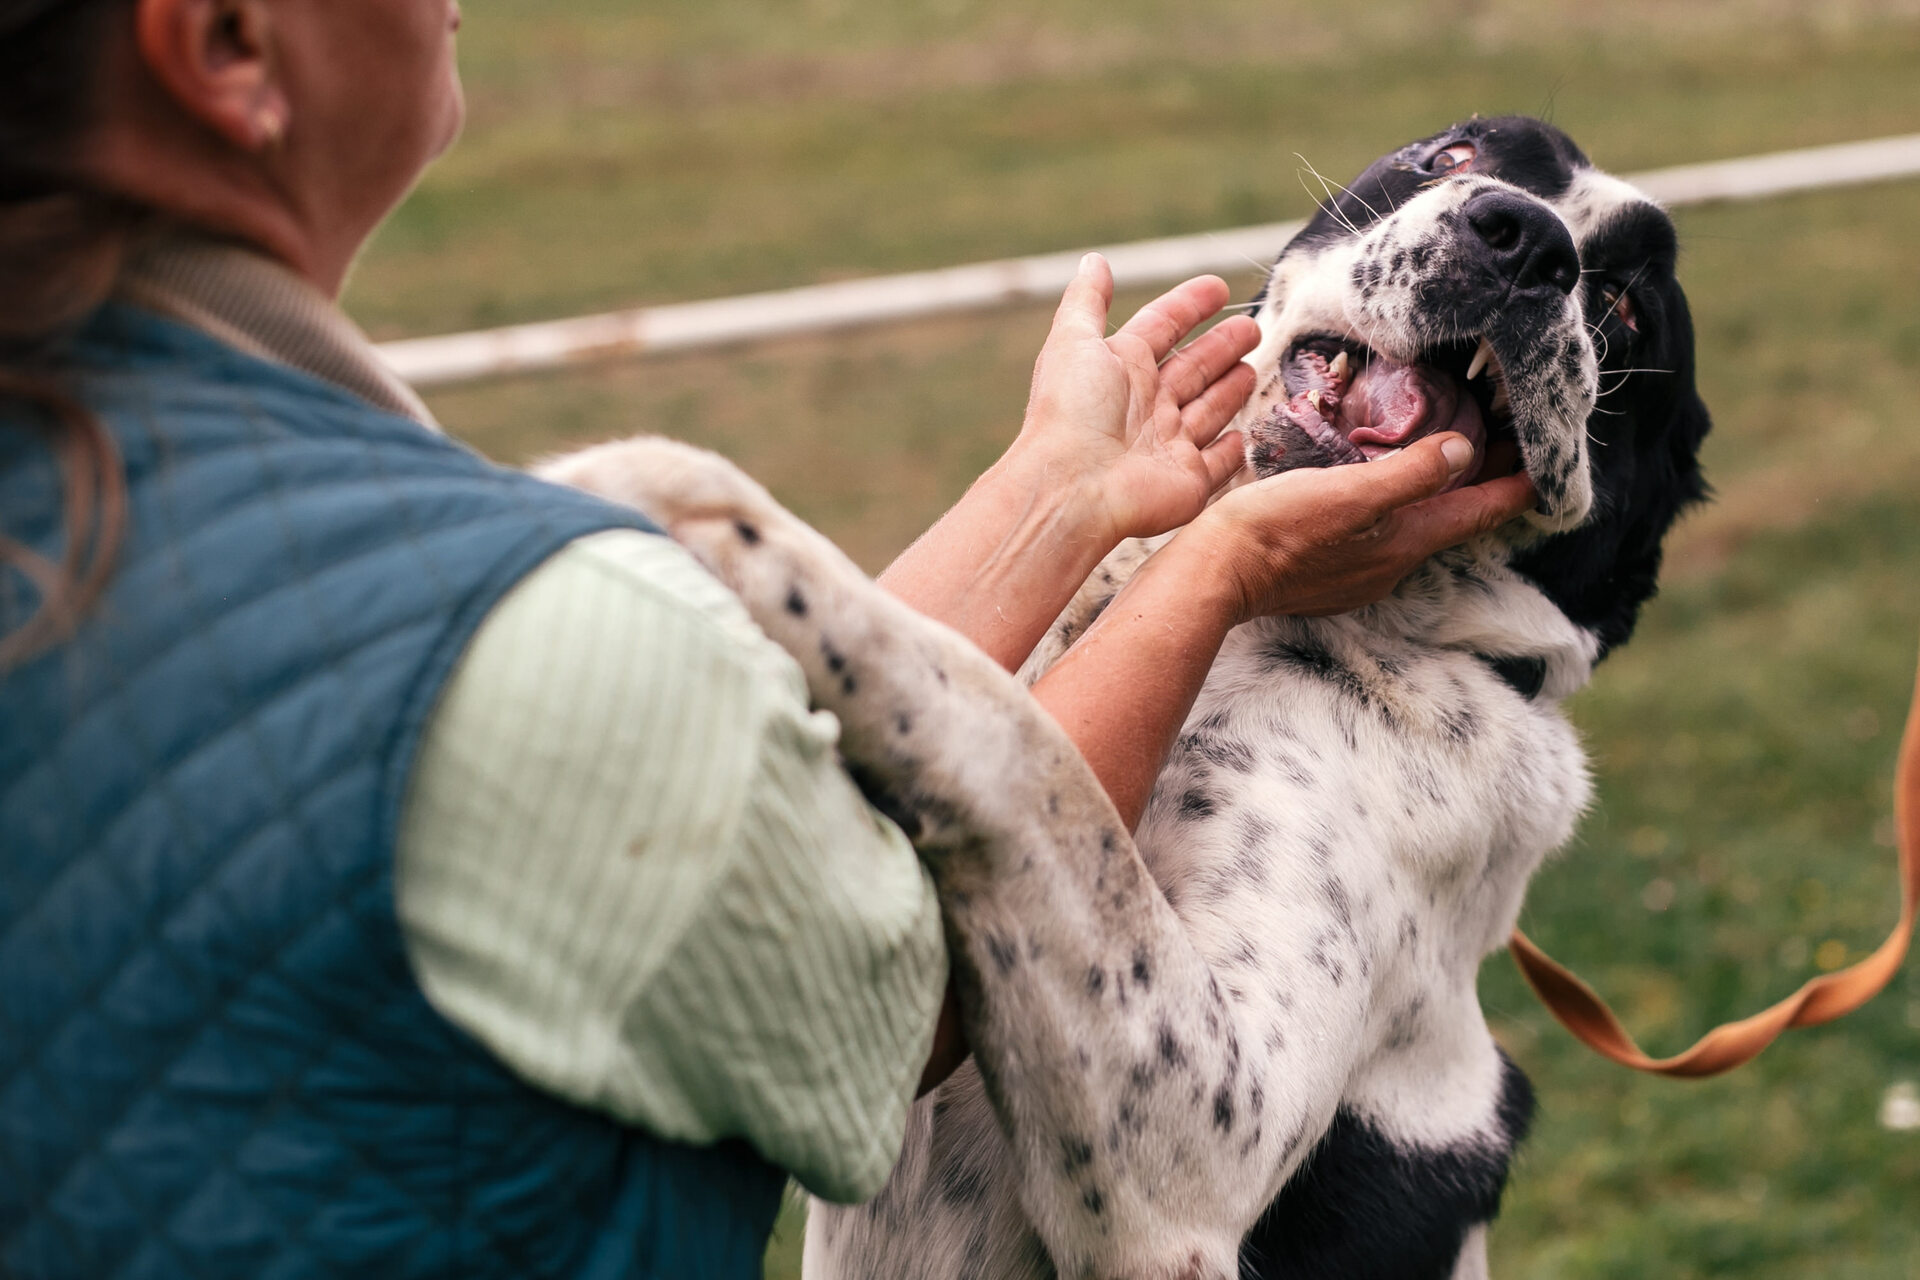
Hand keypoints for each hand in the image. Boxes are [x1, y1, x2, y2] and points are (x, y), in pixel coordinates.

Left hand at [1012, 253, 1259, 546]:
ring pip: (1208, 410)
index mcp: (1121, 368)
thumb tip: (1092, 260)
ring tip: (1254, 367)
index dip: (1189, 305)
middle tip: (1252, 327)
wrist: (1073, 487)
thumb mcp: (1073, 341)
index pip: (1162, 326)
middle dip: (1221, 346)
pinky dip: (1232, 450)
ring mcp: (1168, 445)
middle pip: (1192, 368)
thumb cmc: (1071, 411)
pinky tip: (1244, 435)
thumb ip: (1086, 300)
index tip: (1218, 287)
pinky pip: (1217, 464)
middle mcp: (1145, 406)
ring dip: (1231, 389)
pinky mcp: (1188, 482)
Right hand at [1179, 434, 1539, 624]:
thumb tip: (1464, 450)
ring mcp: (1359, 572)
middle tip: (1501, 443)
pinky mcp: (1329, 570)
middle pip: (1452, 520)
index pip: (1479, 513)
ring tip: (1445, 455)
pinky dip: (1396, 505)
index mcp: (1406, 542)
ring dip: (1437, 494)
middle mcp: (1392, 563)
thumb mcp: (1349, 493)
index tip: (1544, 461)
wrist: (1216, 575)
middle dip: (1480, 485)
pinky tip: (1378, 486)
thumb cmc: (1277, 530)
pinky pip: (1380, 533)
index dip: (1515, 486)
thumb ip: (1410, 474)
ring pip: (1415, 527)